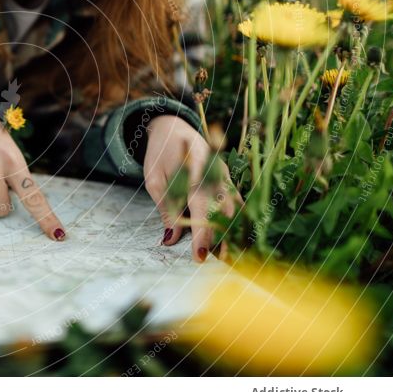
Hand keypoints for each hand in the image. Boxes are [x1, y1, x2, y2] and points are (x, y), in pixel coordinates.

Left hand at [141, 115, 241, 262]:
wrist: (173, 127)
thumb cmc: (160, 154)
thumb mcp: (155, 180)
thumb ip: (166, 208)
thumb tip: (171, 239)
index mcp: (195, 172)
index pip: (203, 209)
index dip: (203, 235)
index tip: (200, 258)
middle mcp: (216, 175)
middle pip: (226, 213)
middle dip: (223, 240)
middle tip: (218, 264)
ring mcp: (226, 177)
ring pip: (236, 210)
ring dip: (233, 234)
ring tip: (227, 258)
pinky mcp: (229, 180)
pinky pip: (238, 204)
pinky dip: (237, 222)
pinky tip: (234, 240)